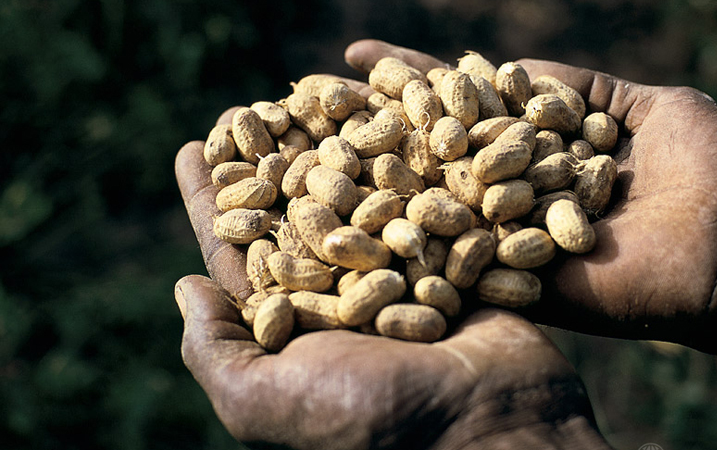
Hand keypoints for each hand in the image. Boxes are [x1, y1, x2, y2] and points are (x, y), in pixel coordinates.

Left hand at [175, 112, 610, 448]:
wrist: (491, 426)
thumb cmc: (377, 419)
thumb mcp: (269, 400)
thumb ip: (218, 352)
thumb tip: (184, 288)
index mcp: (294, 328)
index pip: (240, 253)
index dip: (213, 201)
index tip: (192, 150)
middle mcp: (341, 298)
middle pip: (295, 215)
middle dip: (269, 162)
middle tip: (248, 111)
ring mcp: (399, 277)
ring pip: (357, 201)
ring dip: (332, 151)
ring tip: (308, 100)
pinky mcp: (452, 263)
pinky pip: (421, 206)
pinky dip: (403, 164)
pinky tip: (382, 119)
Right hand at [346, 40, 716, 369]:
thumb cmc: (710, 168)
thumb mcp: (645, 105)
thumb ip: (574, 90)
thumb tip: (506, 68)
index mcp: (542, 153)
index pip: (467, 108)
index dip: (415, 83)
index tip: (358, 59)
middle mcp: (516, 196)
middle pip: (437, 154)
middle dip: (376, 126)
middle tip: (310, 100)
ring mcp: (512, 241)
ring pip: (435, 206)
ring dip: (374, 179)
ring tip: (311, 146)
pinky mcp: (518, 285)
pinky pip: (458, 263)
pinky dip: (409, 244)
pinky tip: (351, 217)